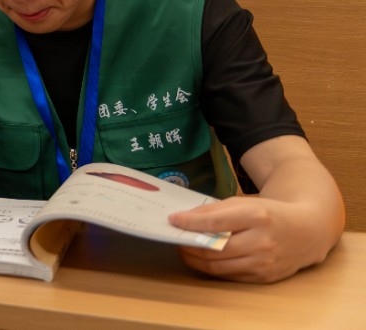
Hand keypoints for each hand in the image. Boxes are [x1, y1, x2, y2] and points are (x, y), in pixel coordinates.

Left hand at [169, 196, 319, 282]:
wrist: (308, 231)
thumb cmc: (271, 213)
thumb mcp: (245, 203)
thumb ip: (216, 210)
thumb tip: (186, 218)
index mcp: (257, 216)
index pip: (216, 222)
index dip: (190, 223)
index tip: (173, 220)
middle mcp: (262, 242)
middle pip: (215, 249)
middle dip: (189, 245)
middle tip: (176, 239)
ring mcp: (265, 262)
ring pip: (220, 267)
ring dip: (196, 260)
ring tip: (185, 250)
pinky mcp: (265, 277)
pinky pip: (231, 275)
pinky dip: (213, 269)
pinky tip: (204, 260)